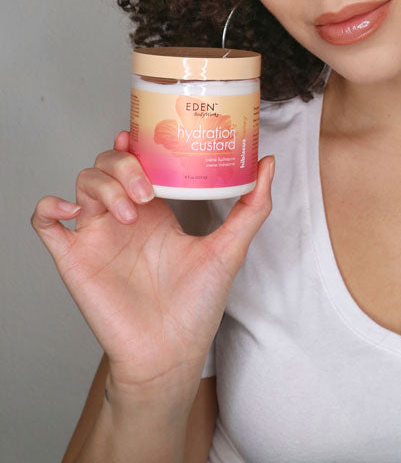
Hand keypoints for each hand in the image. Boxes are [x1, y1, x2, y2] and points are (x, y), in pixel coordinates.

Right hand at [31, 131, 272, 395]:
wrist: (171, 352)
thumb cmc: (198, 304)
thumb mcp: (231, 247)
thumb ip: (253, 206)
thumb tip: (269, 162)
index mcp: (157, 211)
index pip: (139, 160)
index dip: (137, 142)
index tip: (145, 133)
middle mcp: (125, 217)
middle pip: (109, 164)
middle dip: (125, 165)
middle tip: (147, 190)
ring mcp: (97, 236)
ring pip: (83, 183)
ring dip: (104, 186)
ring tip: (130, 212)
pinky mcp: (74, 259)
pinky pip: (45, 223)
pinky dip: (50, 206)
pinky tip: (75, 212)